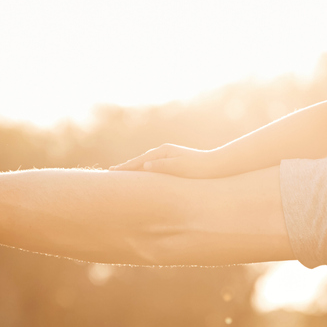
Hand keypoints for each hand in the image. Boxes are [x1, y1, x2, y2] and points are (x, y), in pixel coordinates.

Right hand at [109, 143, 227, 177]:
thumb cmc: (198, 168)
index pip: (139, 161)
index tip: (111, 172)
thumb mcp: (179, 168)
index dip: (125, 167)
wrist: (215, 165)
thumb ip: (162, 166)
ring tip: (122, 173)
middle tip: (110, 172)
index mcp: (163, 152)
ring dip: (134, 168)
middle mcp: (164, 151)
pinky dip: (144, 170)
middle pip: (140, 160)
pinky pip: (153, 166)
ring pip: (146, 162)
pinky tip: (142, 174)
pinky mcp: (173, 161)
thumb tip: (145, 165)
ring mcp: (168, 156)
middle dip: (126, 166)